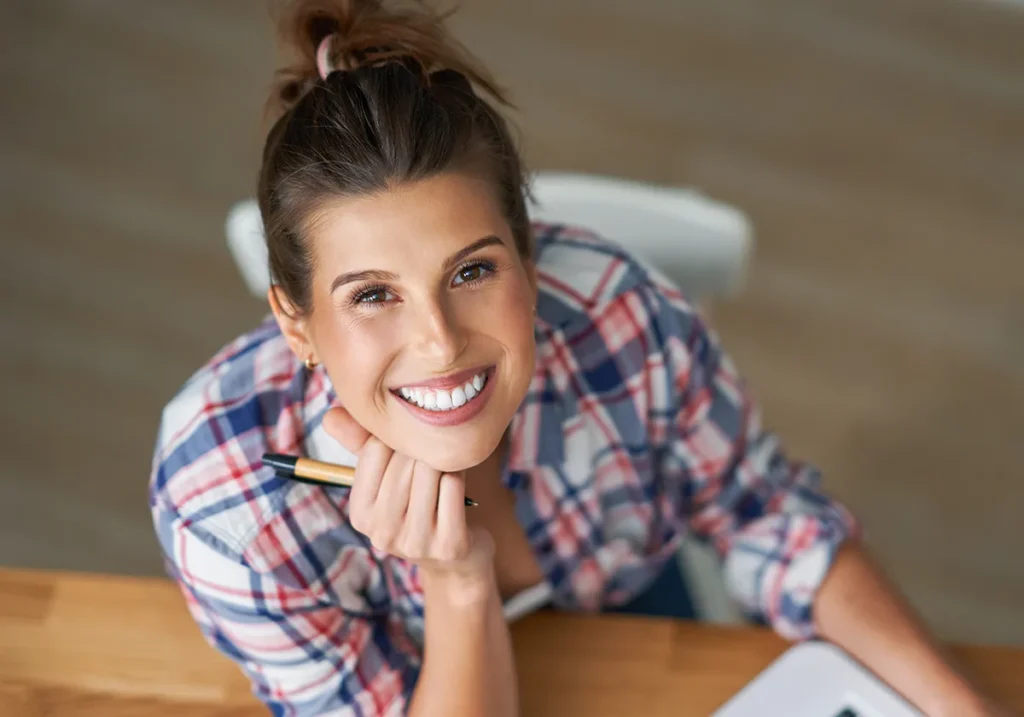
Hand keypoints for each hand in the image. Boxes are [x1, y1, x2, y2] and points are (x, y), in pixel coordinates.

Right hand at [323, 407, 493, 578]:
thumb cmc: (420, 507)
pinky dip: (459, 476)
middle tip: (437, 448)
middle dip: (425, 448)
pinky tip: (458, 485)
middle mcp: (382, 532)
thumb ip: (362, 444)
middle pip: (404, 461)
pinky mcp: (448, 545)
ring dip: (444, 460)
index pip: (375, 449)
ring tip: (447, 465)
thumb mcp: (389, 480)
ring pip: (431, 471)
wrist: (456, 562)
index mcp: (360, 513)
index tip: (413, 438)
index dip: (399, 435)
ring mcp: (415, 542)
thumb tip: (330, 415)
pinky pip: (454, 487)